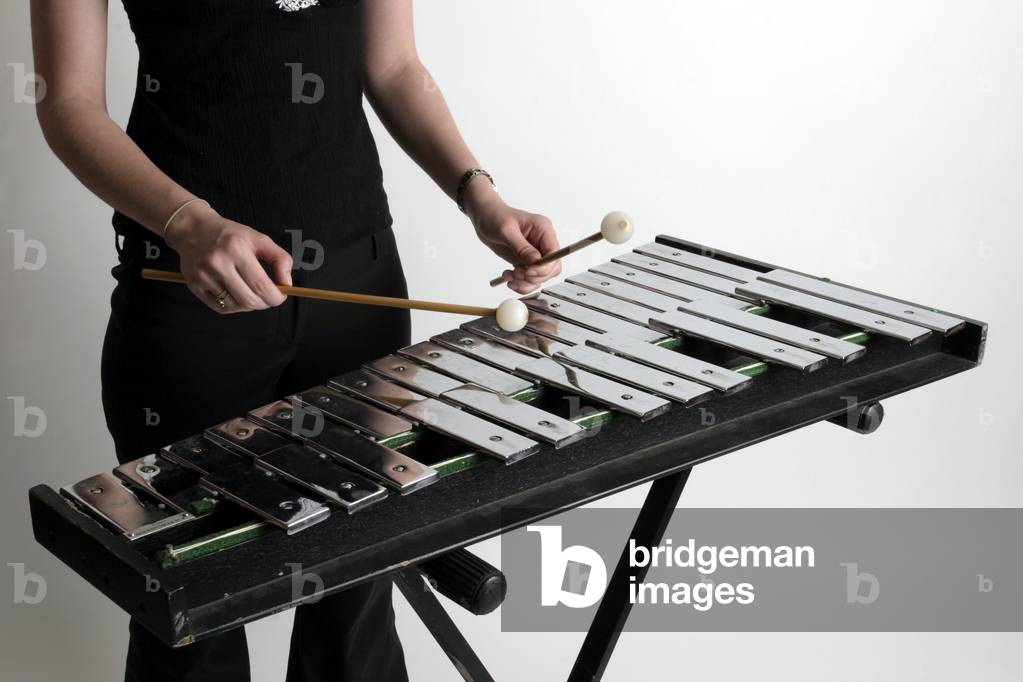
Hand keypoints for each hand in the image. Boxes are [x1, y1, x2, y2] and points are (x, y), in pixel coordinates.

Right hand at [165, 202, 292, 313]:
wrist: (194, 230)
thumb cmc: (231, 236)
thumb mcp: (259, 239)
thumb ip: (280, 259)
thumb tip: (287, 284)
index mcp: (236, 249)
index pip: (261, 286)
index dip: (275, 297)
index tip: (281, 296)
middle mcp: (217, 263)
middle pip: (249, 300)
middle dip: (265, 303)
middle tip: (269, 297)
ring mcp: (203, 276)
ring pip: (236, 306)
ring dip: (250, 305)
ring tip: (252, 293)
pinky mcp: (194, 286)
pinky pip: (221, 308)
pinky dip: (235, 306)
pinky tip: (237, 294)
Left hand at [465, 183, 560, 294]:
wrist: (484, 216)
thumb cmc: (495, 216)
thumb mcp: (507, 231)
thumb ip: (522, 248)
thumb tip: (536, 262)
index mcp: (543, 230)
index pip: (554, 254)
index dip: (545, 267)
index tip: (528, 271)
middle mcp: (542, 242)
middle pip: (551, 269)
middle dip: (534, 276)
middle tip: (516, 274)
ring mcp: (535, 253)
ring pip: (540, 277)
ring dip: (525, 282)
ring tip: (509, 276)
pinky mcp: (525, 261)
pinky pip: (529, 279)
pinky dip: (520, 284)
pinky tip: (508, 277)